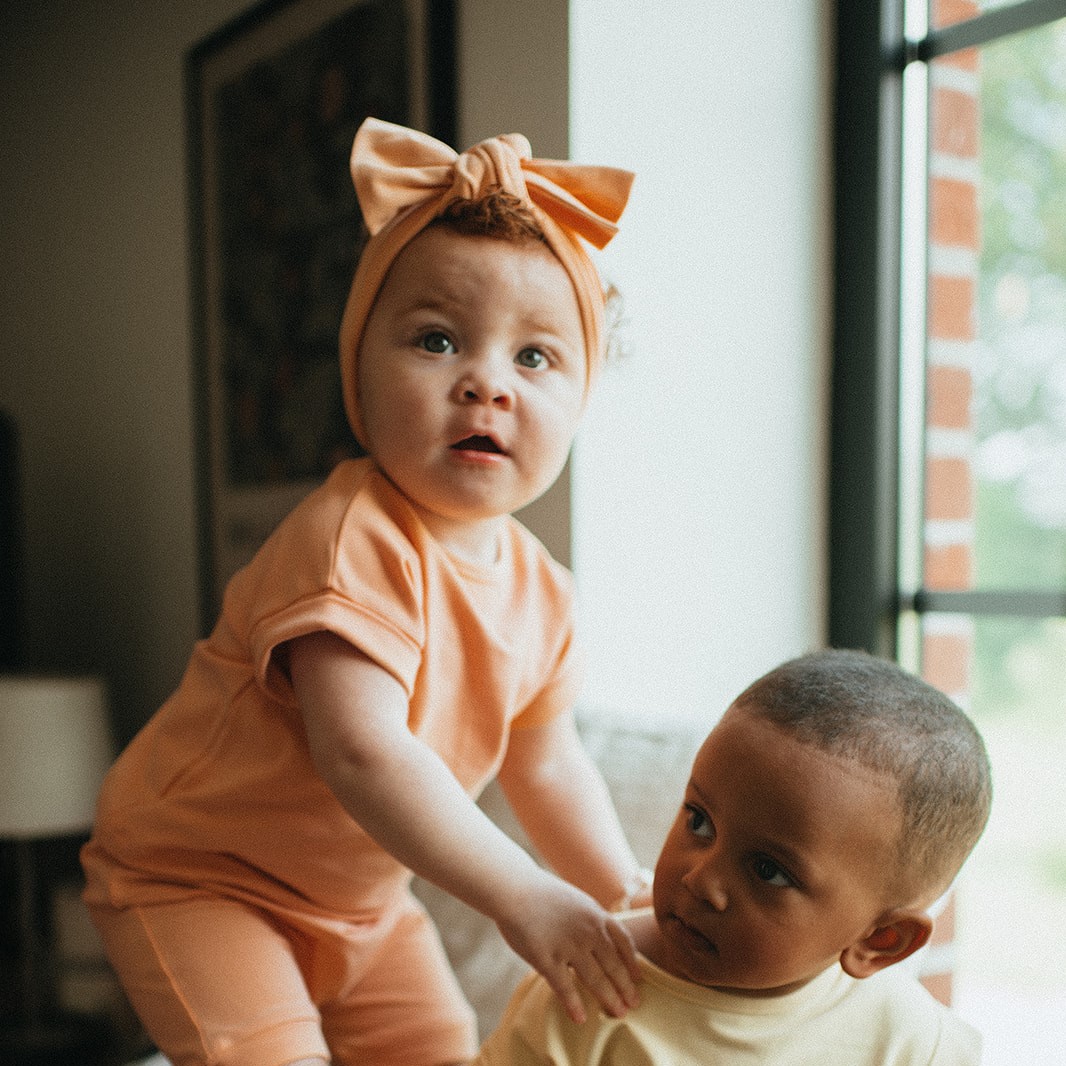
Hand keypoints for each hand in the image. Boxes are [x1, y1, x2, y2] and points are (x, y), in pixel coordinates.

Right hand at [493, 870, 641, 1024]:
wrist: (514, 888)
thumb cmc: (541, 894)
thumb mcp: (576, 900)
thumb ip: (590, 919)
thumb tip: (601, 937)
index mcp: (596, 915)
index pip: (623, 941)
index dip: (633, 962)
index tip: (638, 978)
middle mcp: (587, 931)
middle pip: (613, 965)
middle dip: (625, 987)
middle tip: (634, 1004)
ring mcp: (568, 945)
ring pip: (595, 979)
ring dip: (609, 998)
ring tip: (619, 1013)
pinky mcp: (546, 958)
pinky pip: (564, 986)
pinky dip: (574, 1004)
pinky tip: (580, 1018)